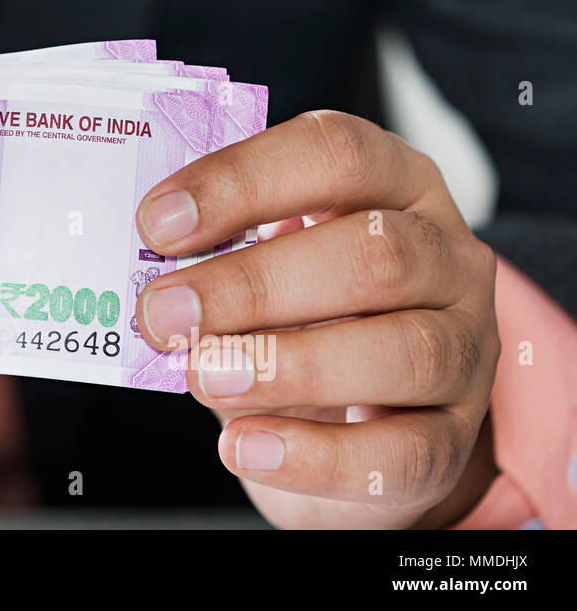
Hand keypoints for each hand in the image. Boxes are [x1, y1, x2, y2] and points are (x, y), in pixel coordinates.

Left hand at [134, 111, 499, 527]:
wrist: (358, 418)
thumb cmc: (299, 313)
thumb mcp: (264, 262)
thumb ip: (217, 254)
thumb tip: (144, 273)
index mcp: (395, 184)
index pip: (336, 154)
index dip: (243, 182)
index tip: (157, 224)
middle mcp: (446, 257)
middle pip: (375, 254)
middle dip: (253, 284)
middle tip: (164, 312)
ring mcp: (465, 349)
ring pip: (404, 351)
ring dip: (286, 365)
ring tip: (202, 375)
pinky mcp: (452, 440)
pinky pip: (399, 454)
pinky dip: (313, 455)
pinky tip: (244, 447)